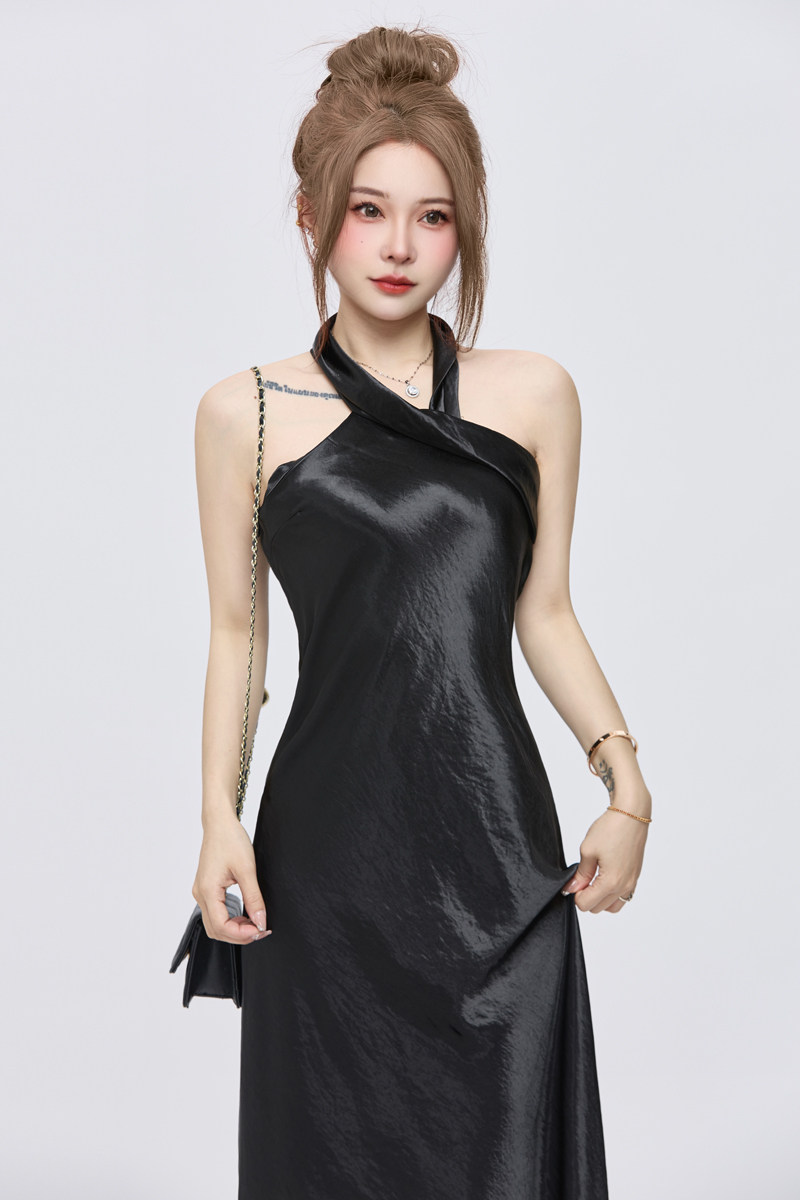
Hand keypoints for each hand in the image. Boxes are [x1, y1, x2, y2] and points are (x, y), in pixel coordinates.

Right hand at [192, 814, 271, 942]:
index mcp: (207, 890)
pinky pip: (215, 913)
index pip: (221, 926)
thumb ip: (254, 898)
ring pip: (214, 924)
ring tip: (254, 922)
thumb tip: (260, 921)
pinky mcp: (206, 888)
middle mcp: (200, 894)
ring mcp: (201, 892)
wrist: (219, 823)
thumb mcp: (247, 869)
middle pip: (216, 930)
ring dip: (234, 929)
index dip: (242, 934)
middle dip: (238, 935)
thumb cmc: (230, 840)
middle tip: (260, 929)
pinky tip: (245, 914)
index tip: (261, 930)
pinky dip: (229, 919)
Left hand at [561, 794, 650, 913]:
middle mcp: (624, 887)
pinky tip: (604, 877)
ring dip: (600, 899)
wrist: (632, 814)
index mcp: (611, 882)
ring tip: (592, 879)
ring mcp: (632, 883)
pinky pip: (622, 897)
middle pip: (598, 908)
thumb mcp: (588, 850)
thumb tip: (571, 889)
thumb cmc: (610, 829)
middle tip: (581, 878)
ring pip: (611, 906)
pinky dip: (611, 894)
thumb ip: (580, 874)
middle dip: (586, 897)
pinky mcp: (635, 878)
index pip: (586, 904)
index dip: (575, 895)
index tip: (573, 881)